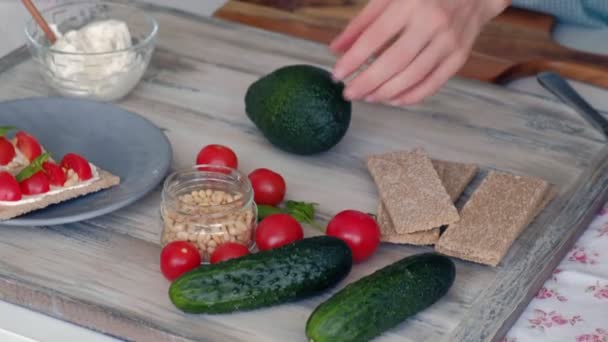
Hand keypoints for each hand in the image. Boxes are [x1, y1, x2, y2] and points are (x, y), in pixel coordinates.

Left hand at [330, 0, 509, 104]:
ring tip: (367, 97)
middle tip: (349, 93)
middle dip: (367, 82)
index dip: (354, 59)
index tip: (336, 74)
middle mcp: (431, 23)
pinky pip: (432, 85)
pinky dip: (410, 97)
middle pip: (393, 62)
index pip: (375, 37)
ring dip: (385, 92)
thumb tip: (336, 50)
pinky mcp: (459, 57)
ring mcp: (448, 42)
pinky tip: (392, 100)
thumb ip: (362, 23)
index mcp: (410, 3)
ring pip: (412, 77)